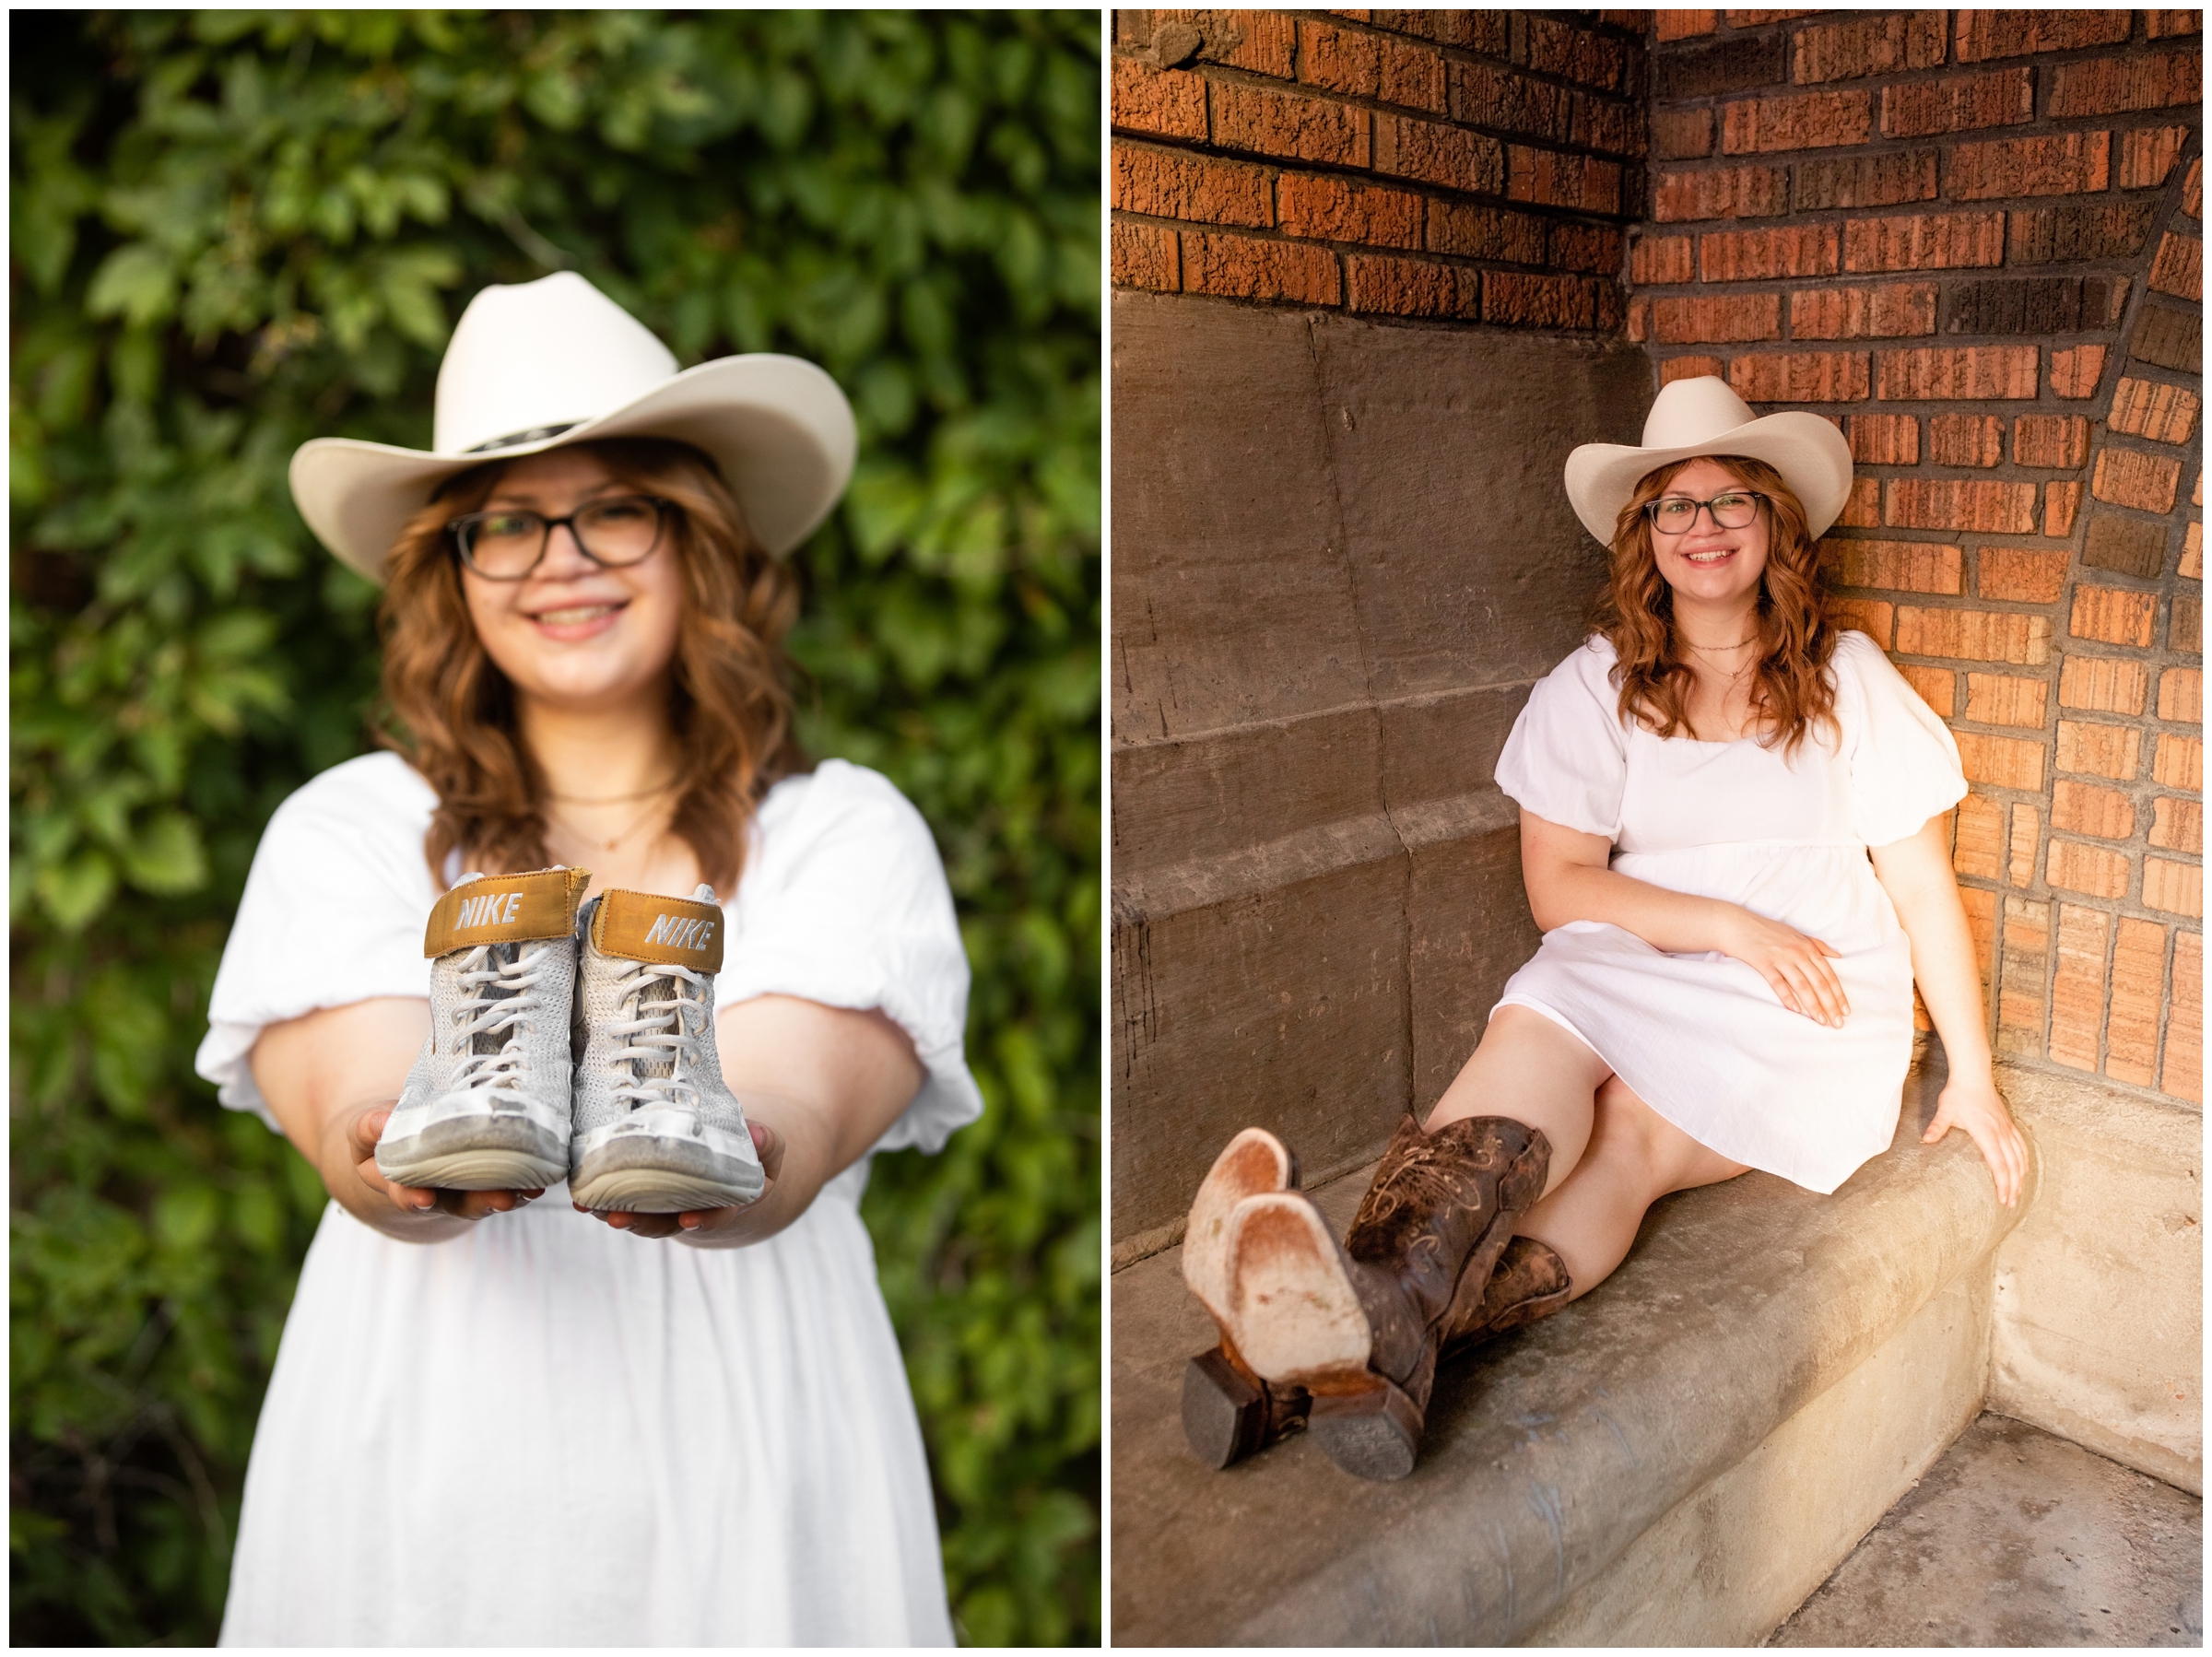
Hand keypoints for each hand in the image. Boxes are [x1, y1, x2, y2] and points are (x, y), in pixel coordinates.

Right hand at [344, 1102, 544, 1222]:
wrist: (406, 1141)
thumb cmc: (384, 1136)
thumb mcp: (367, 1132)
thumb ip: (369, 1128)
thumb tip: (378, 1122)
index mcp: (403, 1183)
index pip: (407, 1195)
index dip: (413, 1198)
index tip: (422, 1198)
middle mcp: (439, 1193)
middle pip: (460, 1204)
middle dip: (480, 1203)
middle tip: (500, 1200)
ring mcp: (467, 1188)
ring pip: (490, 1197)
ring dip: (511, 1195)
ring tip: (530, 1190)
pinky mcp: (491, 1176)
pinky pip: (510, 1183)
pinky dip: (525, 1180)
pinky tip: (543, 1175)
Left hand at [580, 1119, 784, 1242]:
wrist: (728, 1164)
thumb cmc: (748, 1158)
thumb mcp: (767, 1152)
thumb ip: (766, 1145)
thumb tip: (758, 1133)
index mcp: (726, 1202)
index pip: (716, 1215)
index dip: (703, 1220)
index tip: (689, 1219)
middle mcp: (691, 1210)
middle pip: (664, 1223)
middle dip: (640, 1222)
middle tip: (618, 1219)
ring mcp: (665, 1205)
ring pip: (638, 1215)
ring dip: (613, 1213)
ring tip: (589, 1206)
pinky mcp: (644, 1192)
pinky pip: (622, 1198)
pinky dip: (602, 1198)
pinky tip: (580, 1193)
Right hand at [1720, 907, 1849, 1027]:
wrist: (1736, 924)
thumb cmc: (1766, 930)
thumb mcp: (1795, 933)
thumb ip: (1817, 945)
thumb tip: (1838, 956)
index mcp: (1807, 947)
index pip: (1828, 974)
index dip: (1839, 994)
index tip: (1846, 1010)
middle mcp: (1797, 952)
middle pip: (1819, 982)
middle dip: (1830, 1004)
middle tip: (1838, 1023)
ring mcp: (1780, 958)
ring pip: (1802, 985)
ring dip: (1813, 1005)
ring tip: (1821, 1021)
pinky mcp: (1763, 963)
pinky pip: (1778, 983)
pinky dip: (1787, 997)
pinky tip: (1796, 1010)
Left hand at [1921, 1073, 2026, 1207]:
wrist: (1974, 1075)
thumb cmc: (1959, 1093)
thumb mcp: (1945, 1110)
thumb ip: (1937, 1126)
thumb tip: (1926, 1140)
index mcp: (1986, 1132)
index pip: (1998, 1164)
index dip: (2003, 1183)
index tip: (2003, 1198)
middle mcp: (2000, 1132)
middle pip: (2012, 1165)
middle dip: (2013, 1186)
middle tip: (2010, 1203)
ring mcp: (2007, 1128)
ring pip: (2020, 1157)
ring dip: (2021, 1176)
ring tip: (2018, 1193)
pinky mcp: (2009, 1124)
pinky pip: (2021, 1146)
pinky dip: (2024, 1160)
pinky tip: (2024, 1169)